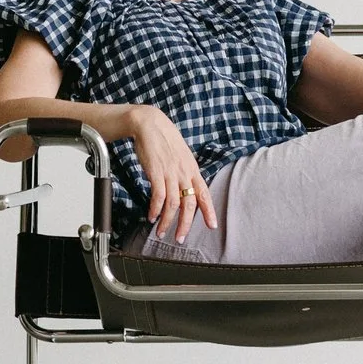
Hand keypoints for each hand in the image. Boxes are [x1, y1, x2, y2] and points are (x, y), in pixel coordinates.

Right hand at [129, 105, 216, 241]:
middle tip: (180, 238)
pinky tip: (151, 216)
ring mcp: (171, 173)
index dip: (209, 211)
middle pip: (189, 205)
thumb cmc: (164, 139)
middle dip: (185, 225)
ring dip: (167, 221)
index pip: (204, 194)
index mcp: (192, 169)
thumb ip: (185, 172)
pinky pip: (158, 196)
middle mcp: (184, 173)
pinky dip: (155, 209)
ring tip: (162, 231)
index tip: (212, 226)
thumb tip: (186, 187)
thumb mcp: (181, 156)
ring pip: (173, 204)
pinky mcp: (156, 172)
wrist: (150, 124)